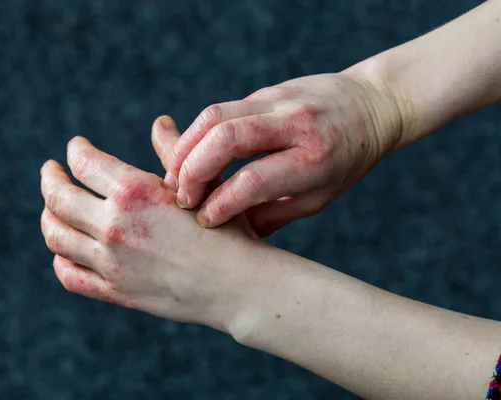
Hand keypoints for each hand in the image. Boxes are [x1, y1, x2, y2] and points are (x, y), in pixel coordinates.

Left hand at [39, 134, 259, 331]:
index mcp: (134, 191)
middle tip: (50, 171)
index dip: (74, 150)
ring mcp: (110, 261)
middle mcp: (114, 225)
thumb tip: (160, 122)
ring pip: (56, 235)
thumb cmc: (228, 228)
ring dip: (48, 216)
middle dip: (49, 178)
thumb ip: (173, 152)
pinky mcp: (115, 291)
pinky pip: (69, 275)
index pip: (84, 162)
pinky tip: (64, 250)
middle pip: (58, 197)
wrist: (237, 284)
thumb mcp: (202, 184)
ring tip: (52, 207)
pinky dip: (60, 258)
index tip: (74, 147)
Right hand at [164, 72, 403, 235]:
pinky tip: (191, 155)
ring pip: (215, 115)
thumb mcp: (320, 196)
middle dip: (192, 171)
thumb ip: (274, 213)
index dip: (221, 204)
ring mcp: (278, 99)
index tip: (205, 220)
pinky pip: (221, 109)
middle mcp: (295, 123)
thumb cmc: (347, 160)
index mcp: (314, 159)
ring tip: (175, 176)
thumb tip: (231, 234)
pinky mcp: (264, 91)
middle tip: (182, 197)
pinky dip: (197, 133)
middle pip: (226, 138)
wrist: (371, 104)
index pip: (254, 180)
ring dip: (185, 148)